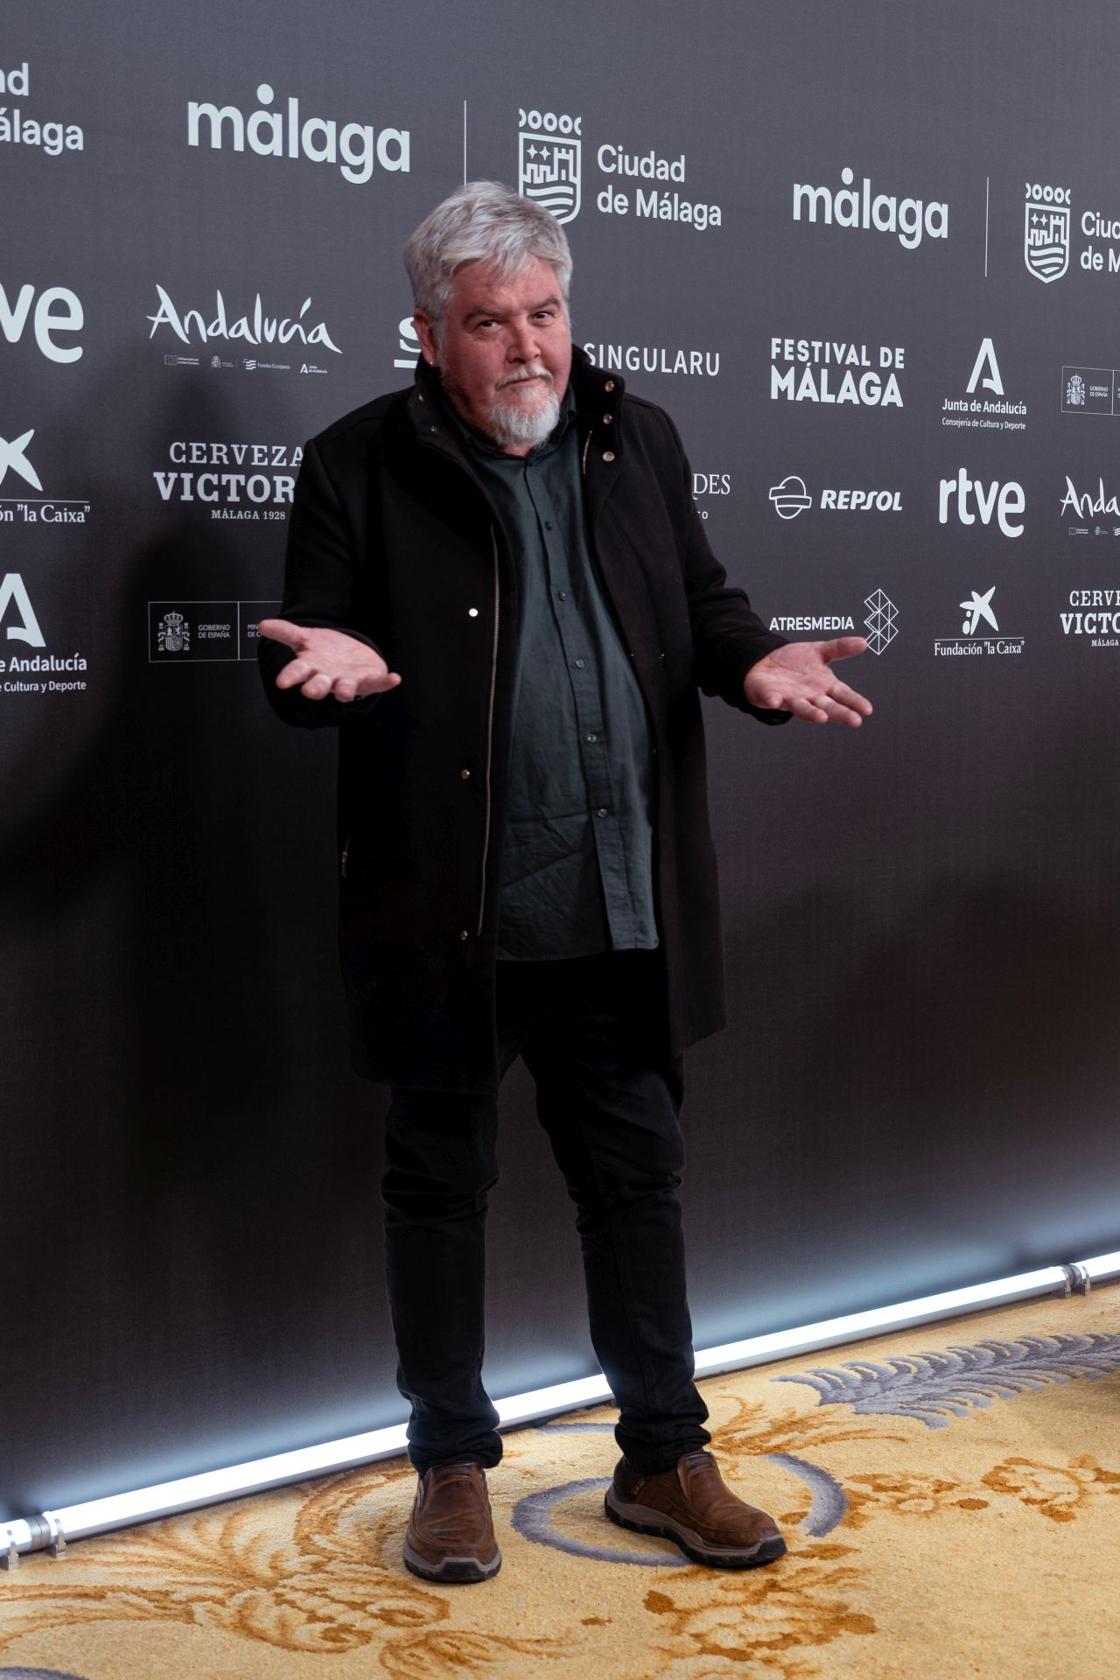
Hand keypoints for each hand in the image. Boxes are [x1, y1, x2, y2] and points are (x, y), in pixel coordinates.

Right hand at [259, 619, 401, 702]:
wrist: (350, 658)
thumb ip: (285, 632)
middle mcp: (328, 678)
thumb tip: (262, 625)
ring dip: (345, 691)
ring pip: (345, 689)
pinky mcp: (369, 680)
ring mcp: (348, 681)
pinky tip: (395, 678)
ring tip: (345, 693)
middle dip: (316, 688)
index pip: (297, 672)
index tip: (282, 682)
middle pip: (320, 685)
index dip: (290, 676)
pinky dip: (386, 682)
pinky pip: (378, 684)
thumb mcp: (305, 639)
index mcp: (311, 668)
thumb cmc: (324, 652)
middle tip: (310, 692)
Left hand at [744, 636, 871, 726]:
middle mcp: (811, 697)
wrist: (766, 662)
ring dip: (811, 713)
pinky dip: (774, 700)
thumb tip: (864, 642)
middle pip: (828, 707)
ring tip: (821, 717)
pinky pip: (772, 699)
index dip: (855, 702)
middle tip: (855, 721)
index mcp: (825, 686)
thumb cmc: (796, 662)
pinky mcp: (771, 696)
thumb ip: (840, 648)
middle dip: (841, 713)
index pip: (844, 695)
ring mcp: (791, 698)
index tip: (867, 710)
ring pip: (803, 708)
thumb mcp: (820, 651)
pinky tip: (775, 701)